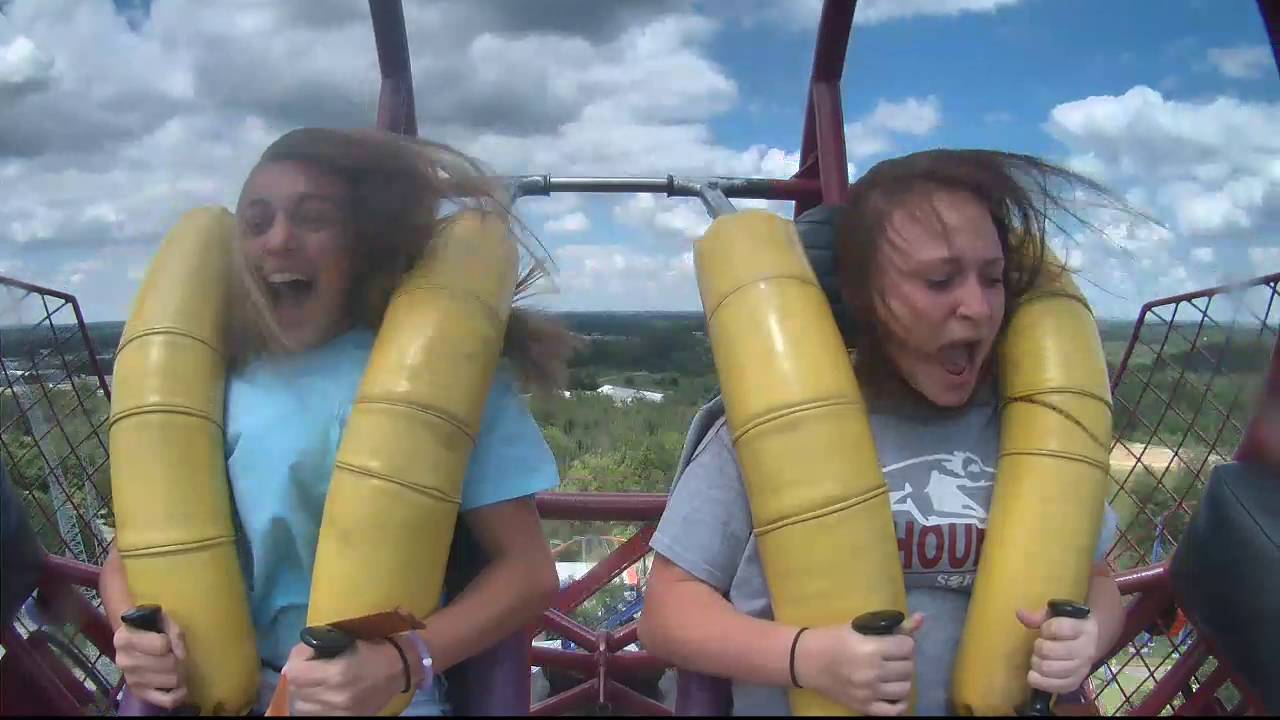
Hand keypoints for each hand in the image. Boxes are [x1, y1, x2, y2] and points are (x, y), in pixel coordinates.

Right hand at [112, 611, 188, 709]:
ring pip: (172, 681)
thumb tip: (181, 655)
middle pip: (169, 664)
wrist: (133, 637)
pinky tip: (181, 688)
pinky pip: (166, 701)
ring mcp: (131, 679)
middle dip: (179, 659)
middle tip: (176, 656)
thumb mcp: (162, 620)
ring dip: (180, 673)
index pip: (162, 645)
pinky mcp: (139, 693)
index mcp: (125, 639)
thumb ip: (174, 633)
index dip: (171, 641)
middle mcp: (124, 661)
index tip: (167, 639)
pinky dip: (179, 695)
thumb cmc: (149, 626)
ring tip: (175, 667)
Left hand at [283, 638, 404, 715]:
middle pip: (296, 690)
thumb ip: (320, 646)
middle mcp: (335, 696)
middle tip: (309, 667)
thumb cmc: (376, 648)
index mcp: (337, 673)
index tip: (306, 653)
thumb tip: (297, 655)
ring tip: (314, 683)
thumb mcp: (348, 639)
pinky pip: (315, 715)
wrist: (402, 668)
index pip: (294, 673)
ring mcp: (339, 712)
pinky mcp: (345, 719)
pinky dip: (314, 706)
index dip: (296, 660)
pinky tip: (322, 696)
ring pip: (302, 706)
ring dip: (304, 693)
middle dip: (299, 676)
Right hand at [793, 612, 924, 715]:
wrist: (806, 661)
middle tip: (892, 656)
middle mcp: (872, 673)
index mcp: (870, 649)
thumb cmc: (831, 638)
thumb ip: (891, 626)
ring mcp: (869, 693)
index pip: (908, 647)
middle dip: (903, 659)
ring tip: (890, 672)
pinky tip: (892, 690)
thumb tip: (922, 618)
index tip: (895, 641)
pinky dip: (899, 701)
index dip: (904, 642)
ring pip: (905, 688)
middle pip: (908, 667)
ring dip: (901, 678)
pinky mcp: (864, 707)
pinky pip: (894, 710)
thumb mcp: (859, 626)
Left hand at [1017, 607, 1099, 693]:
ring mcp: (1082, 670)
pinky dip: (1038, 680)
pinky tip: (1036, 673)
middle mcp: (1086, 651)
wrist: (1091, 643)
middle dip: (1038, 647)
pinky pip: (1052, 687)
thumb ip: (1038, 616)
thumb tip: (1020, 613)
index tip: (1046, 630)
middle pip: (1048, 650)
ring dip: (1036, 663)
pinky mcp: (1075, 684)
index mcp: (1083, 629)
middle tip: (1040, 645)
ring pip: (1047, 668)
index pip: (1056, 628)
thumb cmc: (1069, 626)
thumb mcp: (1056, 616)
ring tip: (1039, 658)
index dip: (1045, 629)